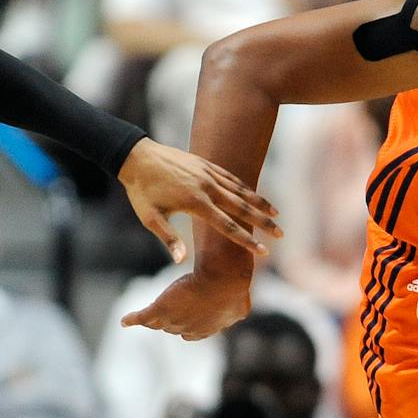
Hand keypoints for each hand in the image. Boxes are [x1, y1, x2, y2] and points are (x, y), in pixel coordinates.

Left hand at [116, 138, 278, 263]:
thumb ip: (169, 238)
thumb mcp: (150, 218)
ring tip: (276, 214)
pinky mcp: (205, 164)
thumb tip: (181, 262)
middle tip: (281, 235)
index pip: (227, 226)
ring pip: (240, 190)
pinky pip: (230, 177)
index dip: (247, 240)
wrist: (136, 156)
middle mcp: (206, 186)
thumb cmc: (141, 191)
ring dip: (259, 203)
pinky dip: (245, 187)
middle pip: (242, 207)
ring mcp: (207, 173)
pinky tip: (254, 195)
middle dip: (263, 222)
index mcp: (195, 202)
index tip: (263, 252)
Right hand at [120, 267, 251, 340]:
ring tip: (143, 319)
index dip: (187, 326)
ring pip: (158, 323)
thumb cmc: (233, 287)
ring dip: (151, 321)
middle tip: (163, 318)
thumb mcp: (240, 304)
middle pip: (174, 328)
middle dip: (170, 323)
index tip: (184, 321)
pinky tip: (124, 321)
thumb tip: (242, 313)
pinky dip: (132, 319)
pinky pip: (143, 317)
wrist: (222, 281)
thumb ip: (237, 311)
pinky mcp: (161, 310)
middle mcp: (191, 330)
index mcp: (209, 328)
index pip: (192, 332)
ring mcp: (174, 320)